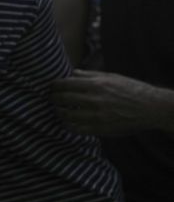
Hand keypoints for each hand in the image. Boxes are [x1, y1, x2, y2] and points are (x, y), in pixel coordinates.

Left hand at [50, 69, 173, 135]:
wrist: (150, 107)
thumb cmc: (131, 89)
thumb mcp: (112, 77)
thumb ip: (89, 75)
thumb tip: (72, 73)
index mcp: (96, 85)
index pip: (65, 84)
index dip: (55, 86)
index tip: (51, 87)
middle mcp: (94, 100)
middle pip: (62, 99)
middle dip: (53, 98)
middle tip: (51, 98)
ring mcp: (96, 116)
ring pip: (66, 115)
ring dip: (59, 112)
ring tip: (58, 110)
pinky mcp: (100, 128)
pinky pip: (76, 128)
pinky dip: (68, 125)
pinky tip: (67, 122)